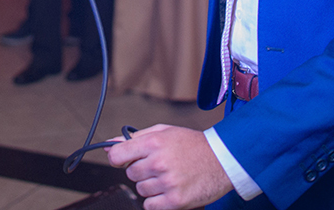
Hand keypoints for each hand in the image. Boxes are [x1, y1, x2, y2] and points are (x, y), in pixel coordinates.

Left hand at [105, 124, 232, 209]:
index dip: (118, 158)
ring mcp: (167, 183)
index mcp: (154, 143)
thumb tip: (110, 146)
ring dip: (151, 186)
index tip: (123, 160)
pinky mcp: (175, 201)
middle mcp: (158, 163)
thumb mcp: (164, 132)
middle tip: (159, 165)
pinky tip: (169, 190)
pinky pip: (150, 206)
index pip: (117, 155)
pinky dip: (156, 201)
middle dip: (141, 171)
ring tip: (169, 176)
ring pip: (140, 190)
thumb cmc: (194, 145)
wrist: (222, 160)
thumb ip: (136, 138)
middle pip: (130, 174)